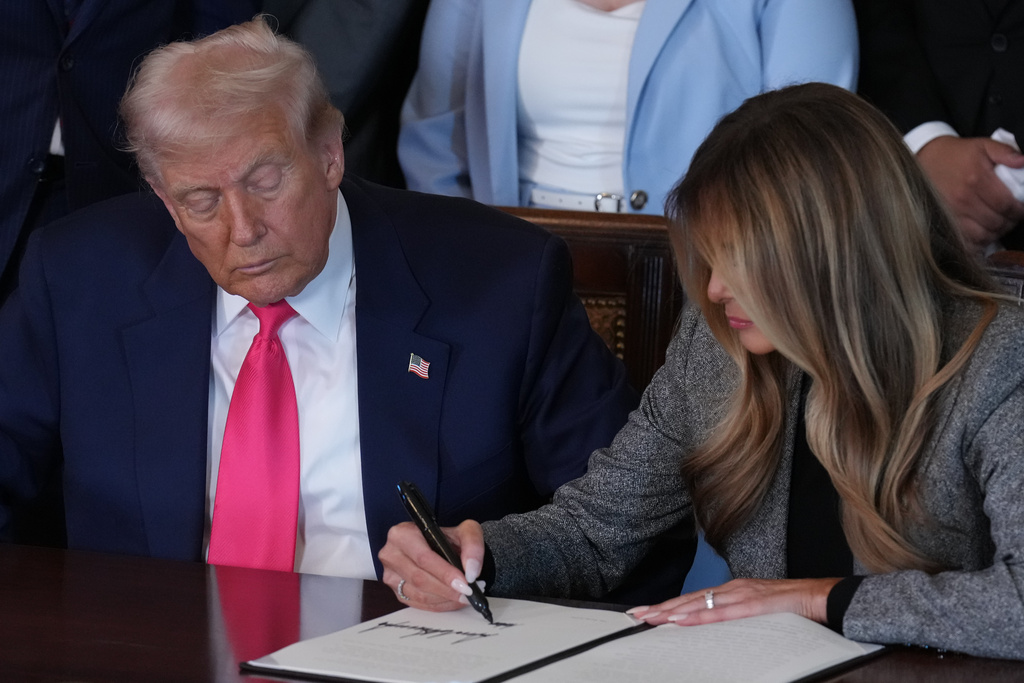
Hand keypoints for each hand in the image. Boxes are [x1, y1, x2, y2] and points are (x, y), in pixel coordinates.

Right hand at [378, 519, 484, 611]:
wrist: (439, 546)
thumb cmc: (448, 538)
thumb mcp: (465, 530)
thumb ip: (472, 545)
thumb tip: (471, 572)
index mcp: (402, 534)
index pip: (423, 558)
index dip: (445, 573)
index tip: (464, 583)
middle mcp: (391, 554)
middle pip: (420, 578)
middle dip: (447, 589)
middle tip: (468, 593)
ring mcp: (391, 575)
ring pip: (419, 595)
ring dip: (445, 599)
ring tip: (465, 596)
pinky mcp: (396, 591)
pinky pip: (419, 604)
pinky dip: (439, 605)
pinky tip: (453, 600)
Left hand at [627, 577, 840, 626]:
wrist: (821, 597)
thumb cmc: (792, 606)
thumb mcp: (757, 611)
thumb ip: (736, 615)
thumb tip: (715, 626)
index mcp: (732, 591)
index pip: (693, 599)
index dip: (668, 606)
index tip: (646, 613)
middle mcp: (732, 589)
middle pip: (689, 599)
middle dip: (661, 607)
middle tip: (635, 615)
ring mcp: (742, 595)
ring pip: (700, 603)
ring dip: (673, 611)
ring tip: (651, 618)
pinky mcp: (753, 604)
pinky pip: (722, 612)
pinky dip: (700, 615)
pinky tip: (683, 619)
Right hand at [917, 136, 1023, 251]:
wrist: (927, 160)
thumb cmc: (958, 154)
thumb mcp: (983, 145)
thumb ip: (1006, 152)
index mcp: (977, 179)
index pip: (1006, 205)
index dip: (1019, 211)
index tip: (1022, 209)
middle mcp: (964, 199)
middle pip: (996, 222)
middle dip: (1010, 222)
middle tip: (1012, 217)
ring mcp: (953, 213)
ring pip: (983, 235)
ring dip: (996, 233)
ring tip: (1000, 224)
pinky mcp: (945, 222)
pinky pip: (966, 241)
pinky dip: (979, 242)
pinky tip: (984, 234)